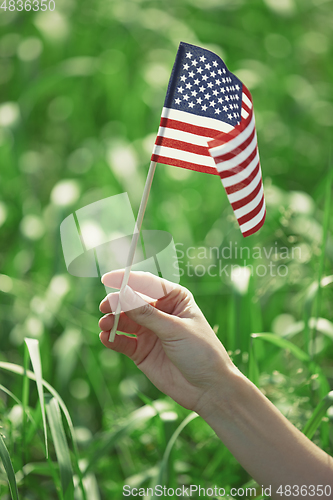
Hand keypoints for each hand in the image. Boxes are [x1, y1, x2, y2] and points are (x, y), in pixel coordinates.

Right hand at [99, 271, 235, 416]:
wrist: (208, 388)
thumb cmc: (201, 352)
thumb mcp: (175, 329)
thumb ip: (147, 314)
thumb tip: (123, 294)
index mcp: (174, 298)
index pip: (147, 284)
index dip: (127, 280)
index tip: (108, 279)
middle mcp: (159, 312)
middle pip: (131, 301)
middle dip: (117, 303)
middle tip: (105, 307)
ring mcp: (149, 332)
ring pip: (123, 321)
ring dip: (111, 321)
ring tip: (105, 325)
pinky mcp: (141, 351)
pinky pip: (122, 341)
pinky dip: (112, 339)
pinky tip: (106, 338)